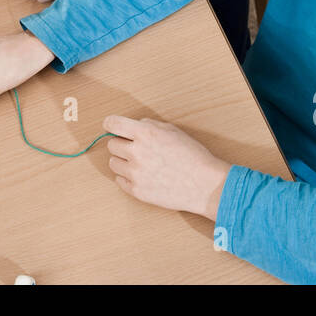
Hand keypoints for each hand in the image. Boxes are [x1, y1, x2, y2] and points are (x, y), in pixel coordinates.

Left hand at [104, 116, 232, 219]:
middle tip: (135, 149)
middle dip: (121, 145)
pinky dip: (127, 178)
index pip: (113, 124)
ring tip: (141, 164)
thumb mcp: (172, 130)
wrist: (205, 184)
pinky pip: (119, 181)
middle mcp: (137, 153)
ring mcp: (135, 174)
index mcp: (145, 134)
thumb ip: (149, 125)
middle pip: (111, 145)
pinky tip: (142, 176)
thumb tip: (134, 126)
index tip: (111, 126)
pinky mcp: (137, 191)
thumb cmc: (192, 155)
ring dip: (123, 162)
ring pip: (113, 163)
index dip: (110, 124)